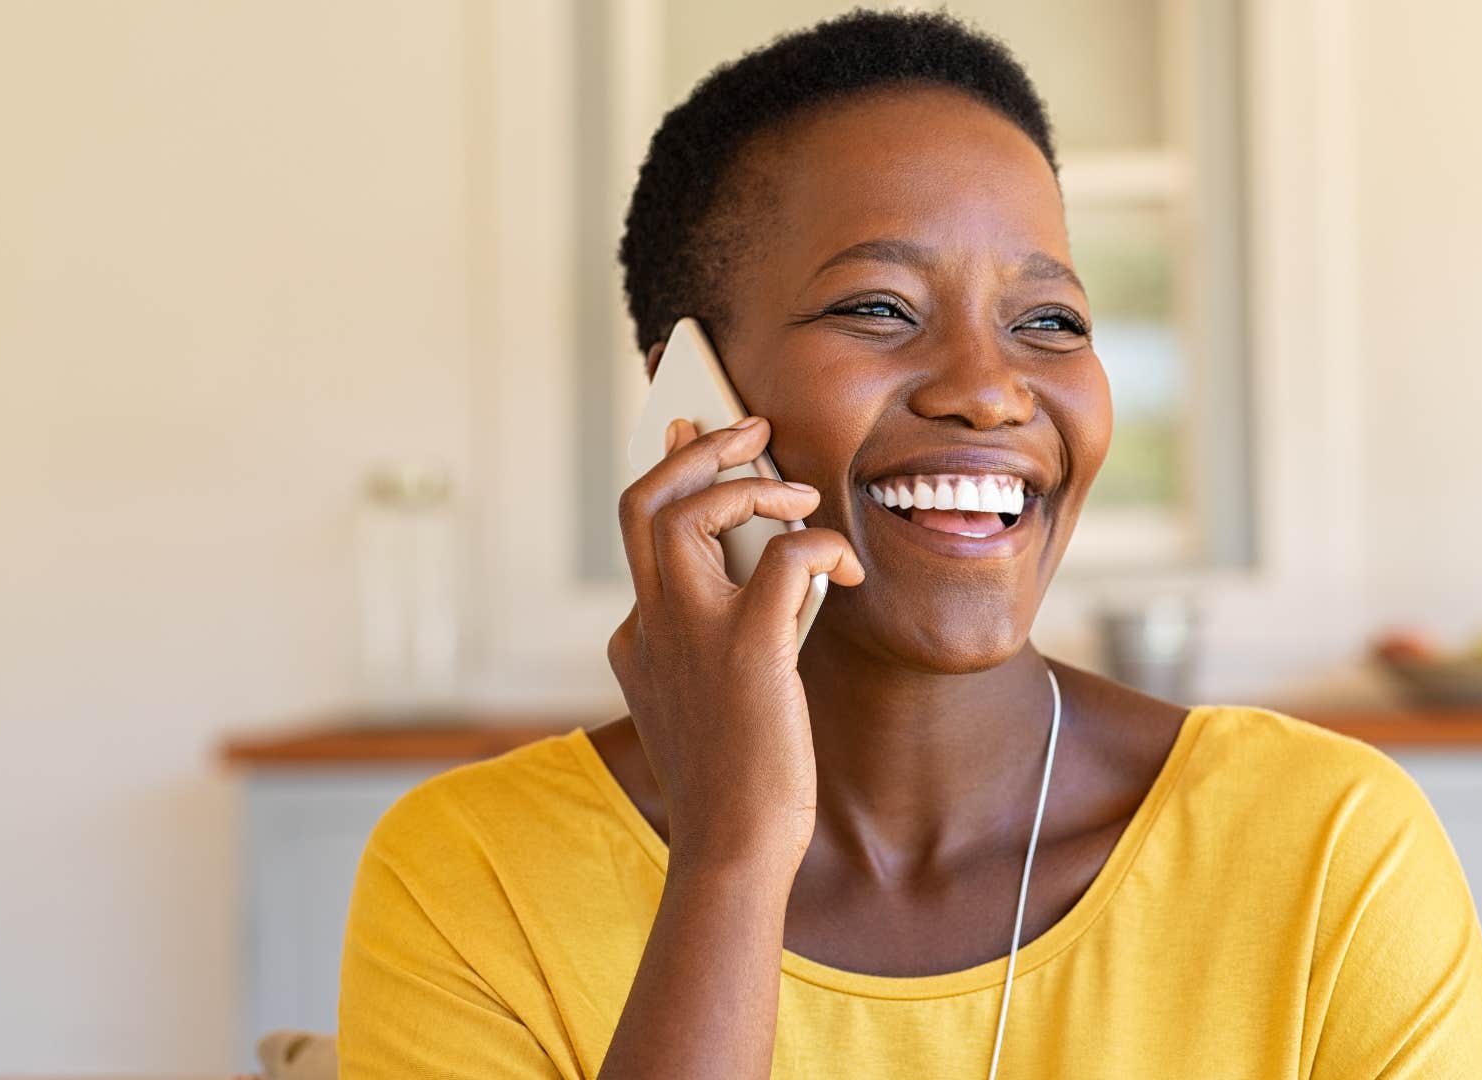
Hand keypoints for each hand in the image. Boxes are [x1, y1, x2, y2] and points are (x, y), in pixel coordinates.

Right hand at [607, 416, 864, 875]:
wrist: (734, 849)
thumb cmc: (737, 781)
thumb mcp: (707, 699)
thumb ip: (716, 637)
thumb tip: (768, 570)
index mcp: (636, 638)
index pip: (639, 531)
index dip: (670, 475)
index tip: (688, 435)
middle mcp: (649, 625)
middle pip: (644, 500)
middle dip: (695, 449)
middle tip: (748, 428)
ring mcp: (689, 634)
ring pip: (686, 510)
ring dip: (748, 483)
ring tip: (797, 494)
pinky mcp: (746, 649)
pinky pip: (782, 558)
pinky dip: (818, 545)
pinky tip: (845, 570)